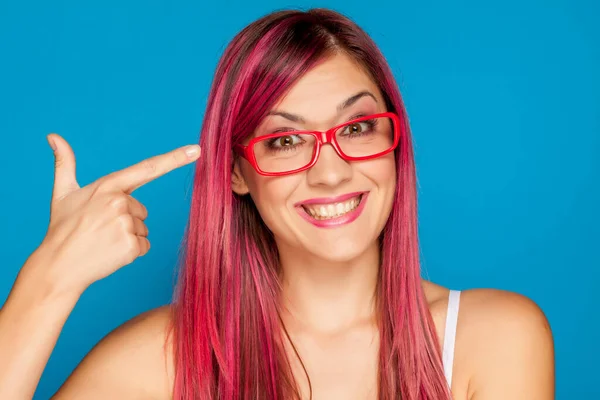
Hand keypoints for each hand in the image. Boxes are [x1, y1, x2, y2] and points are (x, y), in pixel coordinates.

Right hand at [30, 133, 200, 295]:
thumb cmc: (62, 229)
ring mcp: (126, 224)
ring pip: (143, 228)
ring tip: (103, 241)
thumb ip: (64, 164)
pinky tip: (110, 253)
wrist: (58, 266)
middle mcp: (119, 201)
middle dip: (126, 220)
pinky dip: (131, 252)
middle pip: (141, 210)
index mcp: (108, 185)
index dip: (175, 158)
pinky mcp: (131, 245)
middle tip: (101, 229)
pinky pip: (144, 246)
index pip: (148, 168)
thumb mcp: (62, 193)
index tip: (196, 150)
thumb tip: (53, 136)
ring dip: (127, 236)